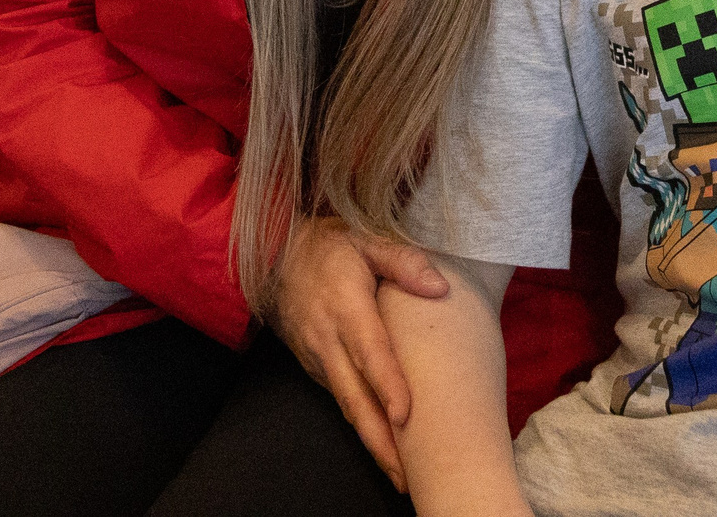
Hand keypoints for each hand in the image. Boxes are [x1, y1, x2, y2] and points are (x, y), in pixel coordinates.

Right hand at [270, 217, 450, 489]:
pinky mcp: (317, 368)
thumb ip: (403, 261)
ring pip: (348, 407)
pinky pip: (343, 401)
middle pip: (355, 397)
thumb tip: (439, 287)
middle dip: (381, 440)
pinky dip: (363, 426)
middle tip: (409, 475)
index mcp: (345, 306)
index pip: (368, 350)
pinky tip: (385, 447)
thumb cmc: (330, 248)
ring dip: (373, 443)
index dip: (386, 383)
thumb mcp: (365, 239)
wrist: (276, 256)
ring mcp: (319, 358)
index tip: (405, 415)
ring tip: (403, 477)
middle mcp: (328, 340)